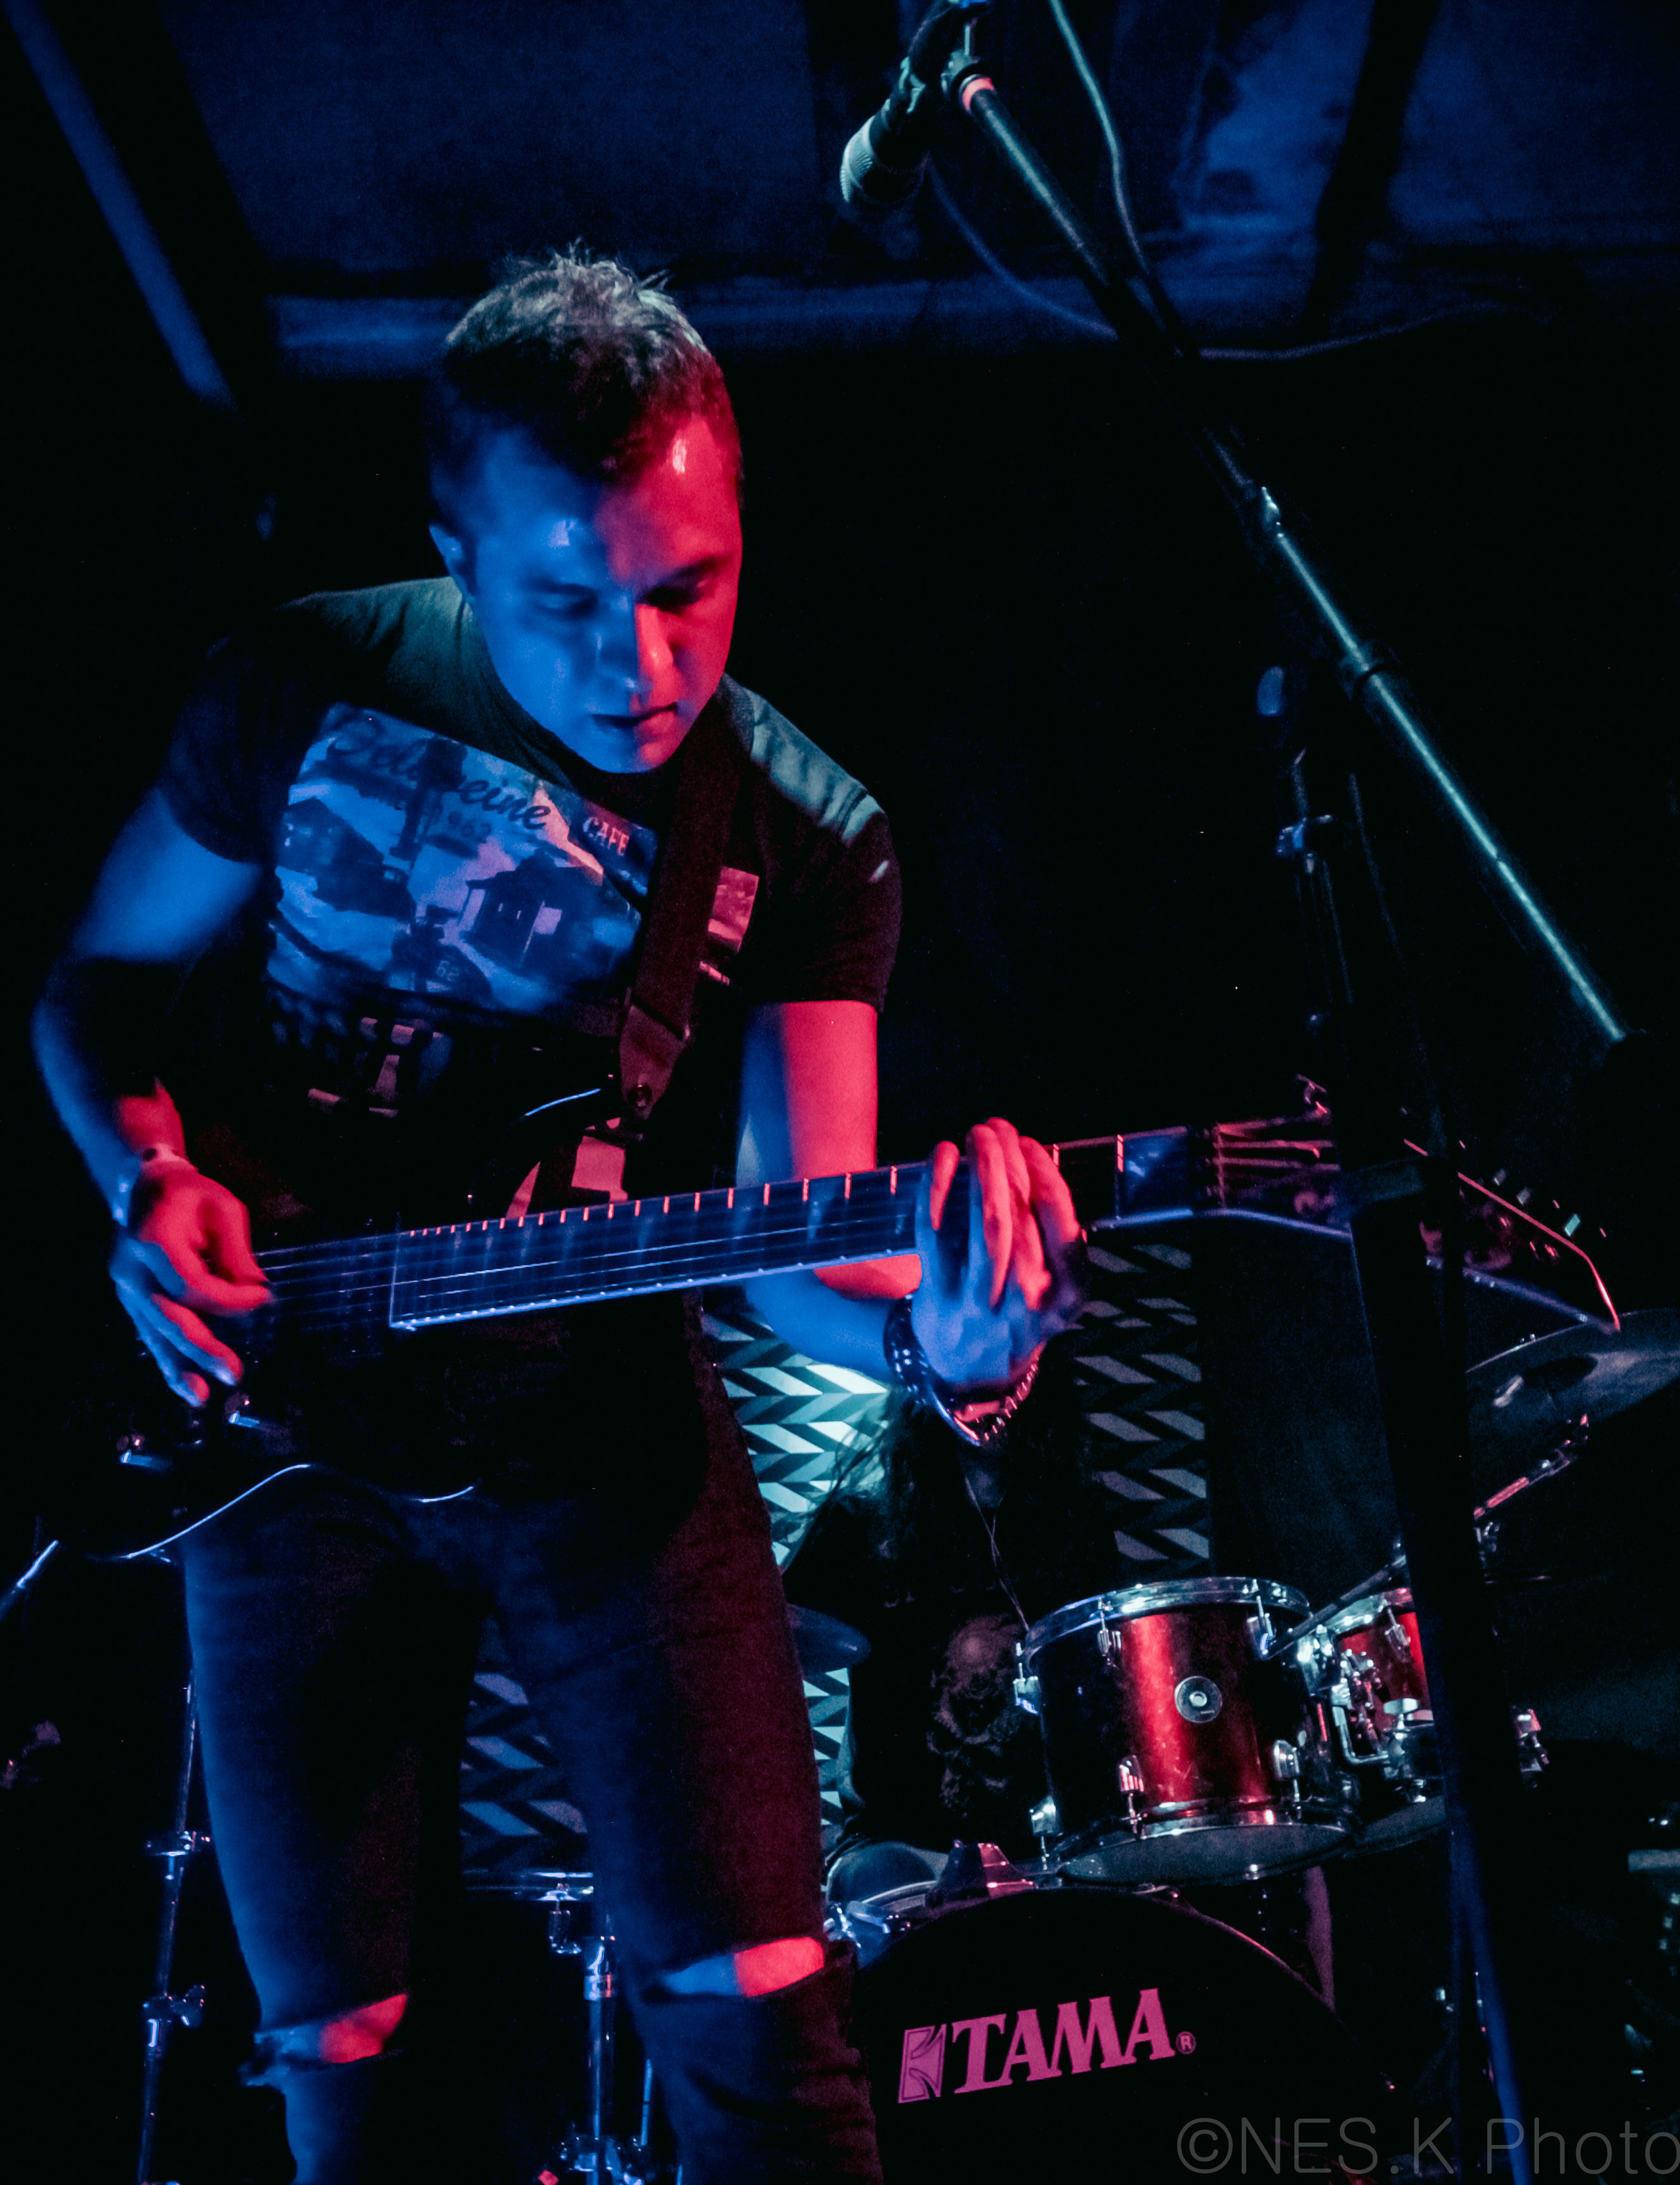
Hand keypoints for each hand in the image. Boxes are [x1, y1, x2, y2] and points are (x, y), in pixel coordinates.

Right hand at [110, 1162, 271, 1404]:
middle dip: (201, 1347)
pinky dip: (168, 1359)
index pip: (192, 1284)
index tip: (261, 1298)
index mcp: (155, 1240)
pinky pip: (150, 1333)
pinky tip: (185, 1384)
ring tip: (202, 1396)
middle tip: (232, 1372)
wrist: (144, 1190)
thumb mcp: (223, 1210)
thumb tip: (255, 1293)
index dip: (228, 1299)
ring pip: (154, 1333)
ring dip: (178, 1366)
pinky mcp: (130, 1300)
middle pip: (169, 1315)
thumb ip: (237, 1253)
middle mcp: (133, 1269)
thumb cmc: (191, 1197)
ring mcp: (126, 1288)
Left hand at [911, 1118, 1086, 1394]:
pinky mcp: (939, 1297)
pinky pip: (936, 1235)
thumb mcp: (1057, 1289)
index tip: (1030, 1145)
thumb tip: (1031, 1158)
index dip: (1046, 1181)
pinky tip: (942, 1155)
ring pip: (984, 1229)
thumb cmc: (1021, 1310)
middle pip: (1020, 1223)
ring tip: (978, 1134)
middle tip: (999, 1127)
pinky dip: (937, 1190)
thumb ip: (1055, 1238)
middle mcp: (1027, 1302)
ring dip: (981, 1173)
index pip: (1063, 1230)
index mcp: (1066, 1295)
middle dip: (1010, 1166)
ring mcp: (980, 1303)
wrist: (973, 1373)